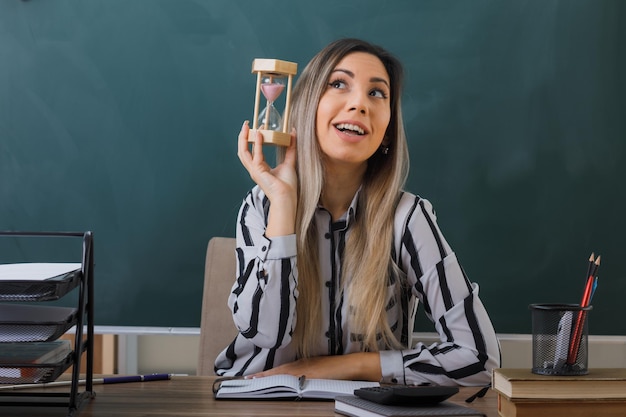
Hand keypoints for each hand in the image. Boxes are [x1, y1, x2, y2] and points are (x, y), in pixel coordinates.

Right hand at [237, 121, 297, 236]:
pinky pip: (255, 155)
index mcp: (260, 168)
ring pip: (243, 152)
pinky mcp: (258, 171)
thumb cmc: (287, 185)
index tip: (255, 128)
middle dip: (242, 137)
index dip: (251, 140)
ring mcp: (254, 171)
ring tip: (247, 126)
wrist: (287, 197)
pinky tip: (259, 134)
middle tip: (246, 124)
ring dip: (244, 138)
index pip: (251, 151)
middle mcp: (254, 169)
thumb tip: (293, 134)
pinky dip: (256, 144)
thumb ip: (290, 148)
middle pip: (242, 151)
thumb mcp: (289, 162)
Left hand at [247, 352, 381, 380]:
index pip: (280, 370)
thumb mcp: (318, 371)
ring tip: (255, 380)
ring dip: (268, 376)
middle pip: (278, 371)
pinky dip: (282, 378)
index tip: (254, 376)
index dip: (266, 373)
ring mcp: (306, 369)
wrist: (350, 365)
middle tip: (248, 378)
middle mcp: (302, 365)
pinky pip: (293, 377)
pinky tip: (275, 381)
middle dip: (263, 375)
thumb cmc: (337, 368)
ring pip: (282, 373)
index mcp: (302, 364)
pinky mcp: (311, 374)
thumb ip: (306, 374)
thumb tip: (296, 381)